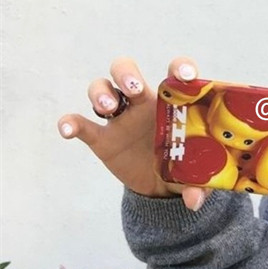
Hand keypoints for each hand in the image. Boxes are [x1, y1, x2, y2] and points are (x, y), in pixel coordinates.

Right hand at [58, 57, 207, 209]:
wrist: (158, 187)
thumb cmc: (182, 166)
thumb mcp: (196, 176)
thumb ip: (199, 186)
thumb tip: (195, 201)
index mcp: (171, 104)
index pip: (175, 75)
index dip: (180, 67)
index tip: (183, 74)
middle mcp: (143, 103)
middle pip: (127, 72)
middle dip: (127, 73)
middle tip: (134, 88)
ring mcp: (120, 118)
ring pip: (102, 89)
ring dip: (101, 93)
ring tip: (108, 107)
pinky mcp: (102, 138)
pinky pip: (82, 125)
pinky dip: (71, 123)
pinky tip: (66, 129)